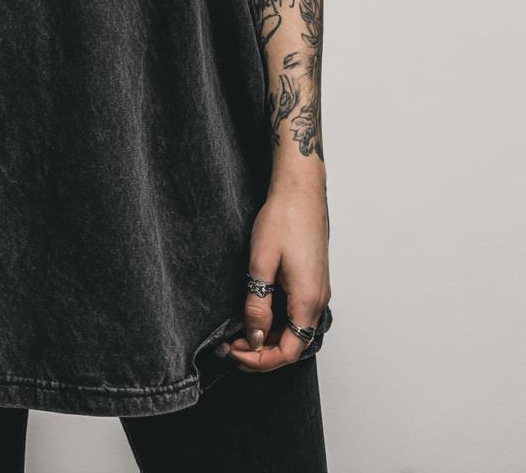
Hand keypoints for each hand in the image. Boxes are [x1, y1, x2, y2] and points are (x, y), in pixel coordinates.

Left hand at [224, 182, 330, 372]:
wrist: (300, 191)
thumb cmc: (283, 219)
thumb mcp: (261, 263)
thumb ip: (258, 304)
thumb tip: (255, 337)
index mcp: (308, 300)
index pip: (288, 351)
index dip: (260, 360)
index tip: (234, 352)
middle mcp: (319, 300)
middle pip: (293, 345)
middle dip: (261, 352)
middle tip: (230, 345)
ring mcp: (318, 290)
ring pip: (295, 330)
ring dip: (269, 337)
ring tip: (239, 332)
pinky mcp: (313, 280)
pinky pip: (297, 313)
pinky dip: (278, 322)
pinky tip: (257, 314)